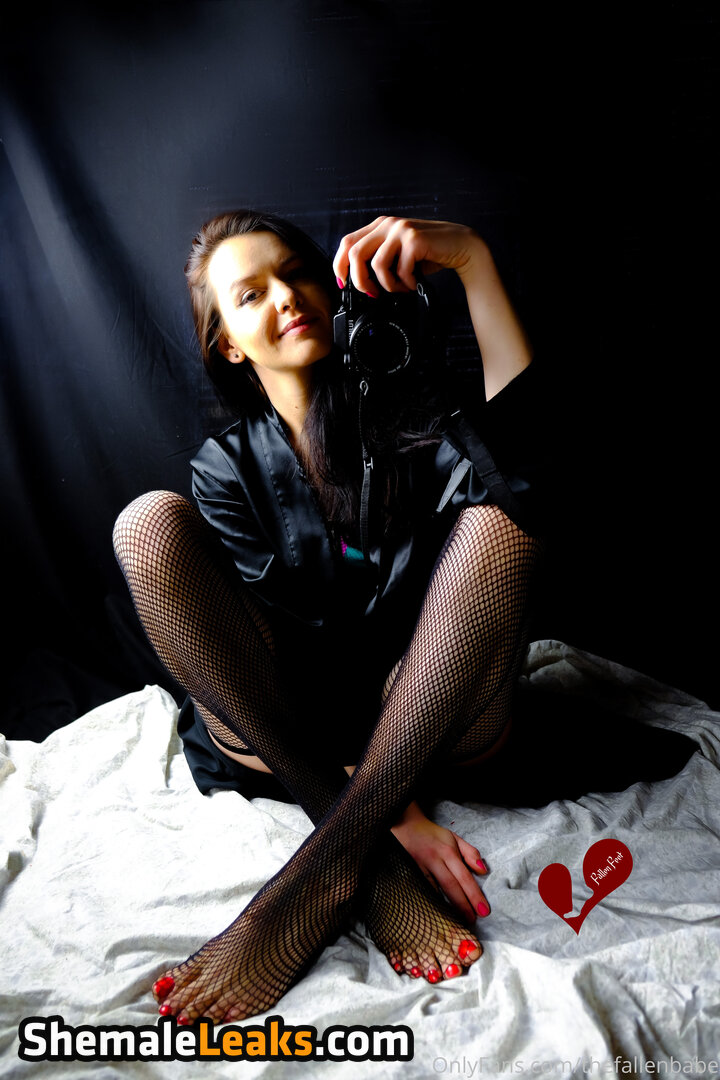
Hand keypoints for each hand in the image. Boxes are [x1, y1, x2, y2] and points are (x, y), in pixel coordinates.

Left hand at [333, 215, 483, 296]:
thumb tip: (358, 281)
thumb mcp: (399, 254)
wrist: (460, 247)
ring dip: (387, 284)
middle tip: (371, 293)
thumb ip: (379, 258)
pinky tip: (414, 282)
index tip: (343, 283)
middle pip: (355, 252)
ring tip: (400, 288)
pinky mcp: (414, 240)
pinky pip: (400, 270)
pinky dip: (405, 283)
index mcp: (380, 226)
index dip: (340, 265)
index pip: (347, 242)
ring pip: (376, 264)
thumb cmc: (430, 253)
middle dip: (359, 280)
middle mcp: (388, 224)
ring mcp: (401, 230)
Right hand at [390, 801, 489, 923]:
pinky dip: (432, 902)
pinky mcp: (411, 872)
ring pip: (435, 891)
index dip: (474, 894)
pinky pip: (423, 890)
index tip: (483, 910)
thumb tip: (483, 871)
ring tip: (459, 922)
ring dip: (447, 908)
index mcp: (448, 851)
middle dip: (463, 905)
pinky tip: (439, 914)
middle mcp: (435, 859)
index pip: (464, 876)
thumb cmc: (432, 834)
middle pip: (451, 886)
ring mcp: (421, 867)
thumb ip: (470, 853)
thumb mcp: (454, 837)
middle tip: (473, 921)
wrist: (405, 825)